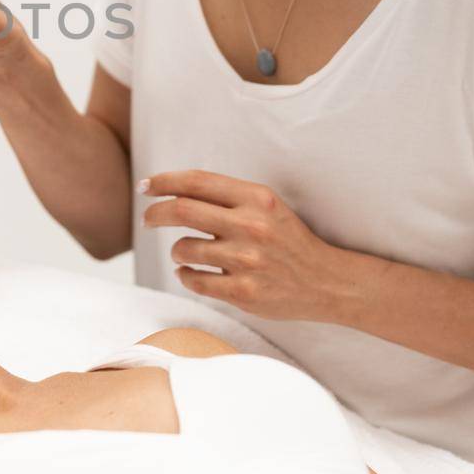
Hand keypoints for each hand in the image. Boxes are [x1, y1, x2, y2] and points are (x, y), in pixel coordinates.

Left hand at [139, 170, 359, 321]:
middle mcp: (251, 226)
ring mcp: (247, 261)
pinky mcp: (244, 292)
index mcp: (256, 198)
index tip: (146, 186)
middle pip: (181, 211)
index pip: (197, 181)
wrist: (327, 281)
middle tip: (147, 219)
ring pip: (184, 249)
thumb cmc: (288, 241)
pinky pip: (194, 280)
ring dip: (175, 251)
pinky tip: (190, 272)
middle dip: (155, 213)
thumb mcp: (267, 207)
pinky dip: (185, 275)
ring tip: (183, 252)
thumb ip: (228, 198)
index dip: (164, 181)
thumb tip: (174, 191)